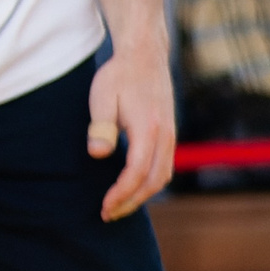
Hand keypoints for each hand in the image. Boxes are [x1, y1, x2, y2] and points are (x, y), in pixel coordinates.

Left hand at [87, 40, 175, 220]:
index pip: (137, 170)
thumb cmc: (120, 76)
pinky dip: (150, 183)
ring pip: (163, 176)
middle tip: (107, 214)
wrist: (145, 56)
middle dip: (131, 201)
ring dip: (142, 195)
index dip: (121, 192)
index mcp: (149, 127)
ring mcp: (171, 136)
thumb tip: (98, 154)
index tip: (104, 206)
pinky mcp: (169, 135)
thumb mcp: (102, 97)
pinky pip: (165, 167)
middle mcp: (165, 135)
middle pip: (154, 180)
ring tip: (118, 205)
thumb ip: (100, 126)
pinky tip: (133, 186)